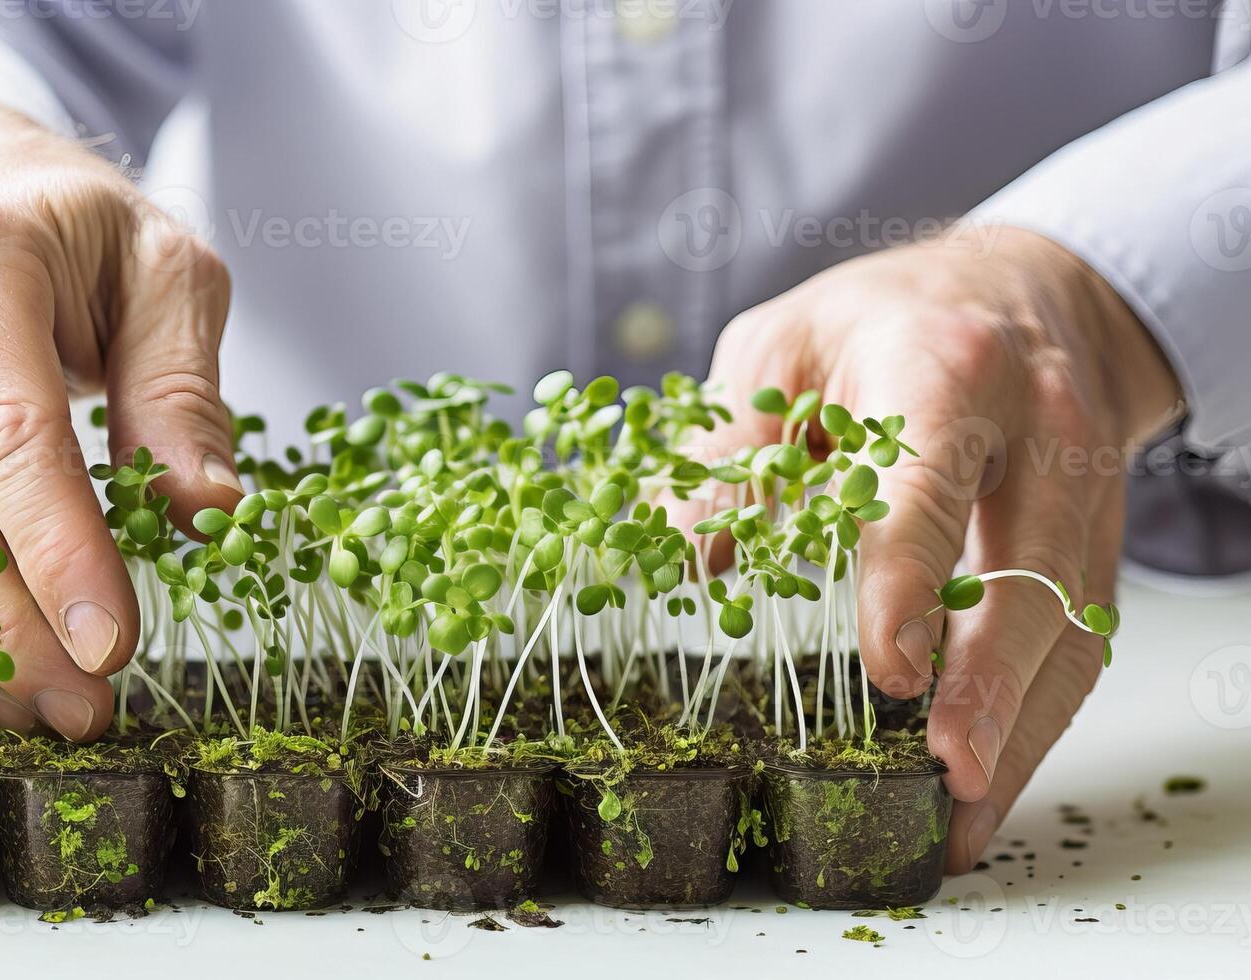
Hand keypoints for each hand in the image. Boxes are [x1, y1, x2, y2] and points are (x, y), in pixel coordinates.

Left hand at [662, 227, 1180, 870]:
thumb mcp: (779, 343)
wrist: (1020, 289)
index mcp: (942, 367)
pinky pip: (1079, 636)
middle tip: (950, 768)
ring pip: (1072, 621)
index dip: (912, 579)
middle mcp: (1034, 429)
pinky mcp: (1095, 535)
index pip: (931, 487)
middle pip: (1031, 570)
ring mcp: (1082, 486)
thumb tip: (683, 549)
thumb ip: (731, 441)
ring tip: (968, 811)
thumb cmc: (881, 319)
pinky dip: (1036, 714)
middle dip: (994, 681)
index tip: (891, 667)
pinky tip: (990, 773)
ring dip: (1024, 724)